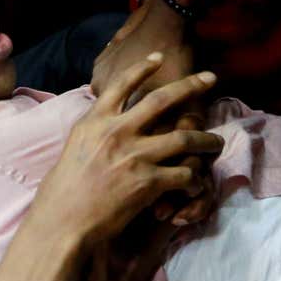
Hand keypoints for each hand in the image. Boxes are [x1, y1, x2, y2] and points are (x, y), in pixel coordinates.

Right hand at [30, 53, 223, 247]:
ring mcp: (135, 155)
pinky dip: (195, 181)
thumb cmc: (62, 190)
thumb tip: (103, 118)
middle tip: (210, 77)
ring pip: (184, 137)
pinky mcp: (148, 182)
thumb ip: (94, 129)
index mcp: (96, 121)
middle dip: (191, 85)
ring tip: (217, 142)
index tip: (159, 59)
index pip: (122, 84)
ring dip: (206, 139)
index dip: (142, 68)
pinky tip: (198, 185)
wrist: (63, 221)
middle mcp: (118, 131)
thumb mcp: (74, 146)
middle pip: (163, 100)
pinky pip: (184, 175)